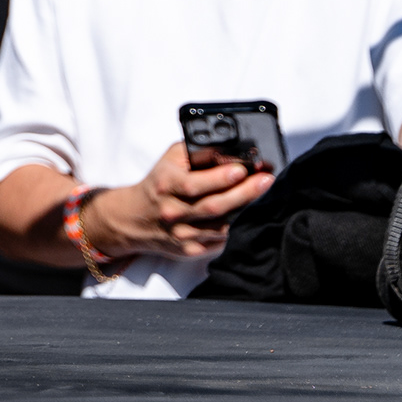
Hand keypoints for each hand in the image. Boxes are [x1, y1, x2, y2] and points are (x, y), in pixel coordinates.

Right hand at [96, 139, 272, 261]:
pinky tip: (241, 214)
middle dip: (244, 193)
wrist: (136, 217)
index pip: (195, 184)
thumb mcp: (170, 160)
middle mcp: (172, 212)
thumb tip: (229, 151)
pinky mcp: (190, 250)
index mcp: (165, 185)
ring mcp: (181, 234)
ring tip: (260, 194)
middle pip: (214, 206)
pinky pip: (219, 240)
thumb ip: (196, 152)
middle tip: (266, 180)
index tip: (243, 169)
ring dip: (243, 210)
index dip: (221, 178)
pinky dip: (233, 227)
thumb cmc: (159, 183)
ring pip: (221, 226)